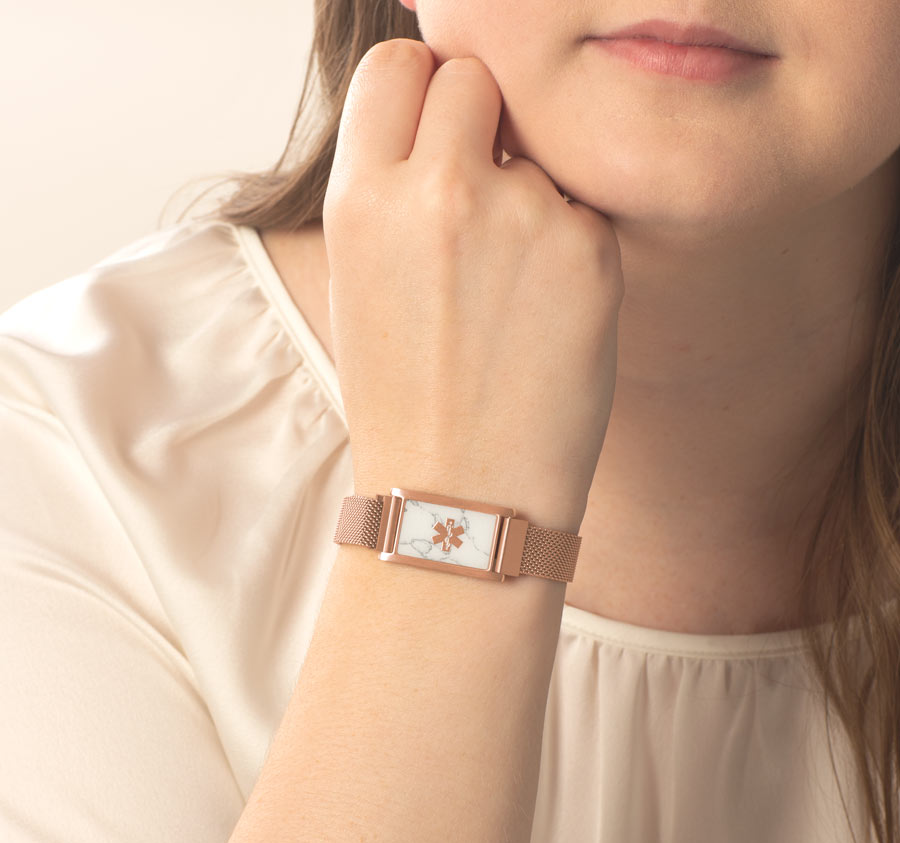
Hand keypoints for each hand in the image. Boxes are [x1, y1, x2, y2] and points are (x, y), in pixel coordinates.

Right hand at [322, 39, 623, 532]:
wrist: (461, 493)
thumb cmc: (404, 396)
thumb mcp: (359, 281)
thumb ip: (392, 188)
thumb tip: (442, 109)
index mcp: (361, 200)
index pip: (399, 62)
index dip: (421, 90)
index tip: (435, 128)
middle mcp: (438, 192)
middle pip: (475, 76)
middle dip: (479, 122)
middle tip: (480, 197)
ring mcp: (520, 218)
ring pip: (537, 149)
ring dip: (528, 194)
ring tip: (509, 287)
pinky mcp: (589, 251)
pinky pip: (583, 208)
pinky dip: (571, 245)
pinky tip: (546, 312)